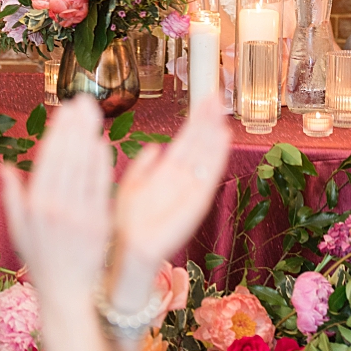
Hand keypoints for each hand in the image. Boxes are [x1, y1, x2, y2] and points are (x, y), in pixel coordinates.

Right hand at [0, 94, 111, 300]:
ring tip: (94, 113)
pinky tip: (104, 144)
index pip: (47, 159)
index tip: (63, 110)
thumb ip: (12, 196)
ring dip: (89, 136)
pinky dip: (103, 165)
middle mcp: (55, 208)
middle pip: (66, 157)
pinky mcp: (99, 224)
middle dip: (75, 125)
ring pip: (84, 167)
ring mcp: (78, 215)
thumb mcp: (19, 230)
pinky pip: (101, 188)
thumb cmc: (42, 263)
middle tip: (83, 99)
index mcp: (34, 206)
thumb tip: (3, 166)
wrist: (67, 296)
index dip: (57, 131)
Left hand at [111, 88, 230, 278]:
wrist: (128, 255)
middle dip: (207, 122)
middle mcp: (181, 183)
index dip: (196, 122)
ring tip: (221, 113)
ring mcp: (188, 193)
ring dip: (214, 137)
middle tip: (217, 95)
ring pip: (205, 159)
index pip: (186, 143)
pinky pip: (207, 177)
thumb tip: (156, 147)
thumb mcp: (132, 189)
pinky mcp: (192, 206)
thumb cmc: (129, 226)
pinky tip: (222, 140)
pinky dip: (215, 159)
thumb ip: (143, 169)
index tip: (206, 98)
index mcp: (167, 176)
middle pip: (198, 146)